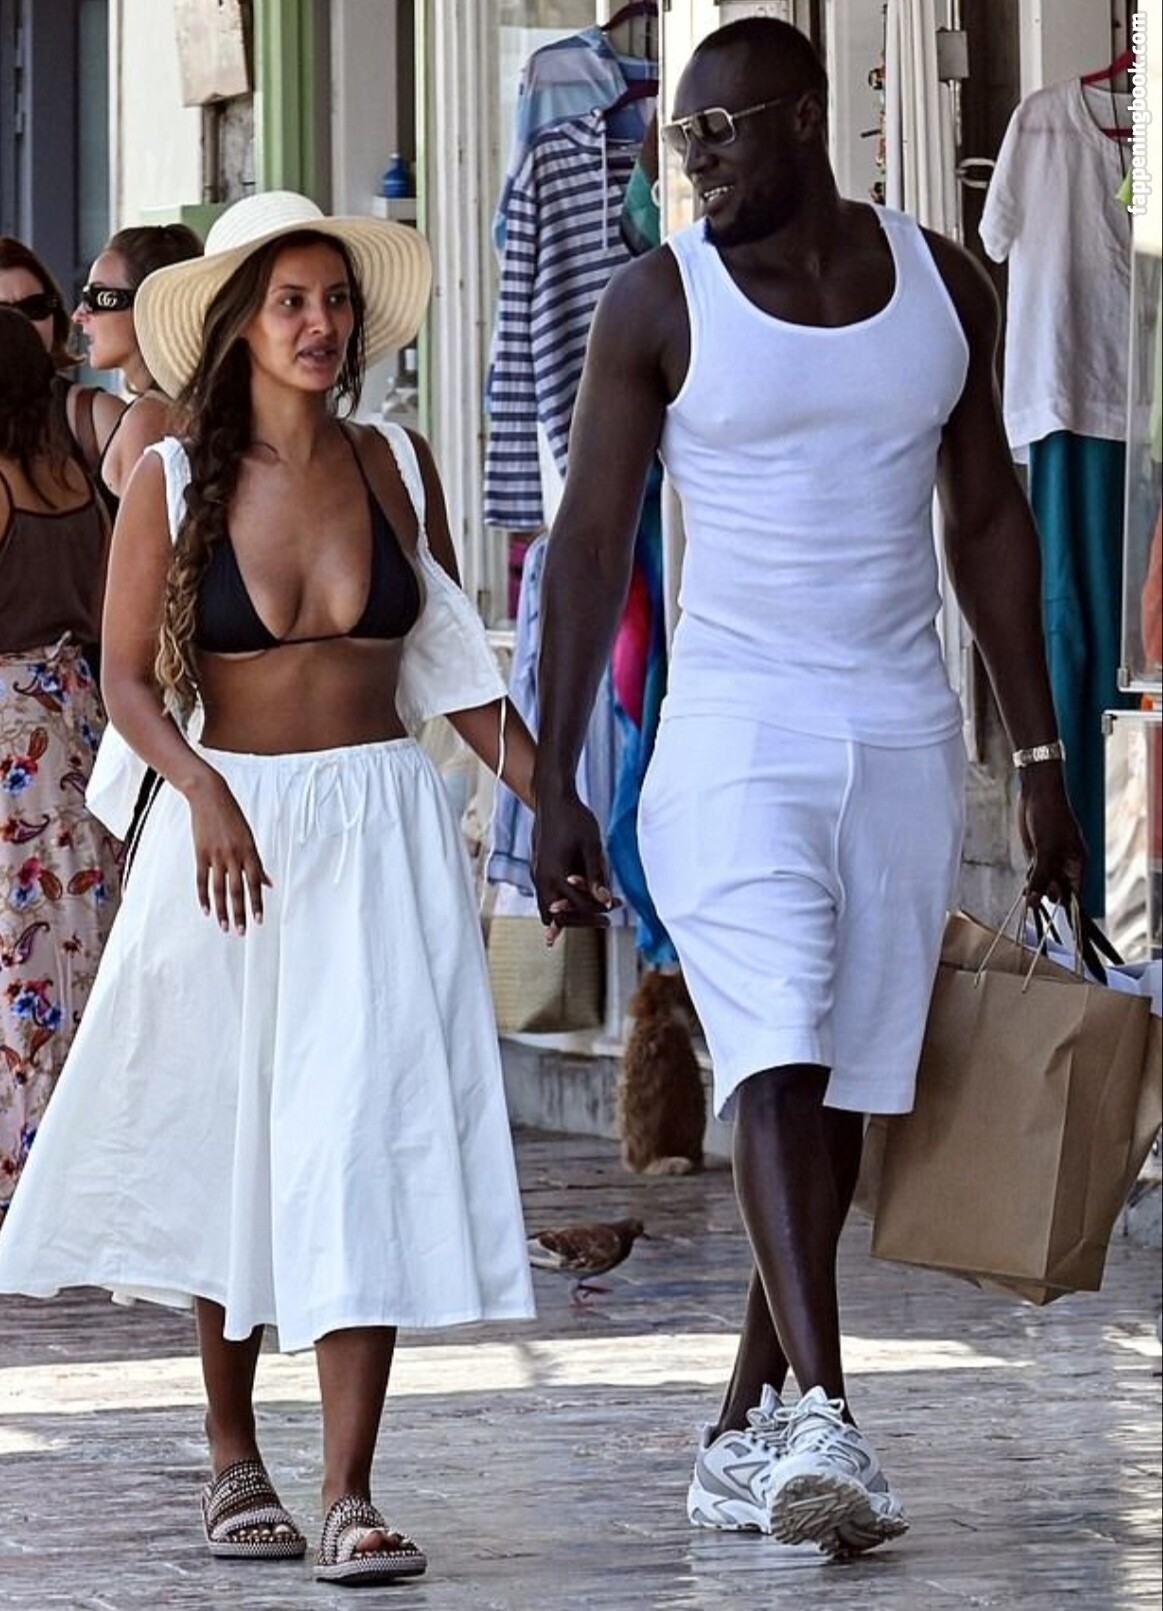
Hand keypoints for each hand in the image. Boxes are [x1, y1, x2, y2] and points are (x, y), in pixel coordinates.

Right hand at [186, 772, 271, 934]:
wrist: (210, 796)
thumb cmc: (232, 817)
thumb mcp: (249, 838)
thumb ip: (256, 863)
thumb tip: (268, 883)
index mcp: (249, 851)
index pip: (255, 883)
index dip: (256, 903)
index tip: (258, 921)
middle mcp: (234, 855)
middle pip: (237, 890)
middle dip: (240, 913)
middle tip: (241, 932)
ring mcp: (217, 855)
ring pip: (219, 889)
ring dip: (223, 910)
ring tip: (225, 927)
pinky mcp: (201, 853)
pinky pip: (202, 880)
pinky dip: (204, 897)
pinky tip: (207, 911)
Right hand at [532, 791, 618, 944]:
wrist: (552, 798)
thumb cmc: (574, 818)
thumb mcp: (591, 846)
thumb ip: (597, 875)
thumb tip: (606, 902)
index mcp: (554, 874)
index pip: (578, 905)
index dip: (599, 908)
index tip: (617, 904)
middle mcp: (541, 878)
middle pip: (559, 916)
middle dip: (583, 920)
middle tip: (607, 921)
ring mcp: (536, 874)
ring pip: (548, 910)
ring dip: (570, 915)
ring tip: (593, 917)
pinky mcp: (537, 870)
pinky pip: (545, 897)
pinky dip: (559, 906)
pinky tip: (572, 905)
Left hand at [1017, 767, 1086, 905]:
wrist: (1037, 792)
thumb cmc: (1049, 817)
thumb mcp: (1046, 849)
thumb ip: (1040, 877)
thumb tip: (1032, 903)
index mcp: (1078, 864)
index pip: (1075, 895)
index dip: (1066, 909)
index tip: (1056, 922)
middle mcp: (1067, 865)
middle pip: (1059, 893)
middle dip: (1046, 899)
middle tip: (1031, 904)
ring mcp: (1052, 860)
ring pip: (1044, 885)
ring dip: (1035, 890)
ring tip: (1026, 894)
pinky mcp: (1038, 855)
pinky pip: (1035, 875)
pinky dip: (1029, 882)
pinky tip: (1023, 887)